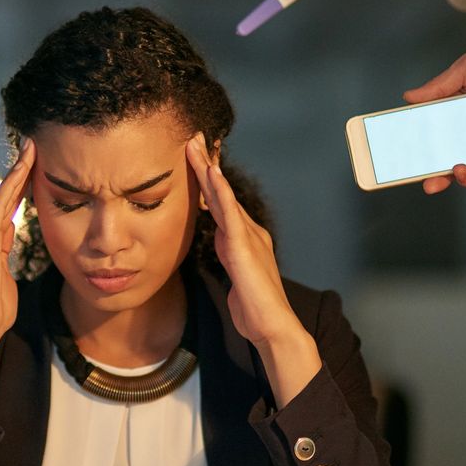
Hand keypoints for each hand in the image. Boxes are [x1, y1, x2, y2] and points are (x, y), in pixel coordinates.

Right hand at [0, 138, 34, 340]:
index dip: (14, 187)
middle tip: (33, 147)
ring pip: (0, 196)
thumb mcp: (2, 273)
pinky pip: (0, 205)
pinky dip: (12, 184)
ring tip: (32, 150)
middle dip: (18, 172)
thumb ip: (3, 249)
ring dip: (18, 172)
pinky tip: (25, 168)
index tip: (29, 168)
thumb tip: (8, 229)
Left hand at [185, 134, 301, 346]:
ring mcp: (248, 237)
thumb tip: (219, 244)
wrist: (273, 327)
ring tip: (195, 146)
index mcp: (244, 238)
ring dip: (208, 170)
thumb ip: (228, 256)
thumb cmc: (254, 308)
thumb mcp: (235, 276)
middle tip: (192, 138)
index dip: (207, 180)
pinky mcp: (245, 248)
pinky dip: (220, 191)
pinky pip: (229, 213)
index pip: (221, 202)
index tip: (193, 157)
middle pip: (221, 192)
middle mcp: (248, 231)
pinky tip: (211, 173)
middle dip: (206, 164)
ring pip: (223, 196)